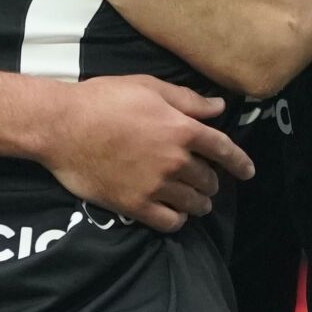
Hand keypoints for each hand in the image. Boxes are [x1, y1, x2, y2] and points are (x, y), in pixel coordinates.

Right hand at [38, 75, 254, 232]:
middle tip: (206, 180)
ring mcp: (155, 186)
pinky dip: (177, 220)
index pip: (224, 150)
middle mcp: (175, 161)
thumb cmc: (105, 99)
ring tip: (195, 201)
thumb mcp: (149, 88)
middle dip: (212, 181)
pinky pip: (170, 222)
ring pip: (193, 204)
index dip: (240, 162)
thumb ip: (188, 100)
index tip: (248, 172)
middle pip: (209, 180)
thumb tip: (219, 108)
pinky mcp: (135, 206)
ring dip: (199, 203)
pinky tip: (174, 213)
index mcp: (181, 129)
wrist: (63, 126)